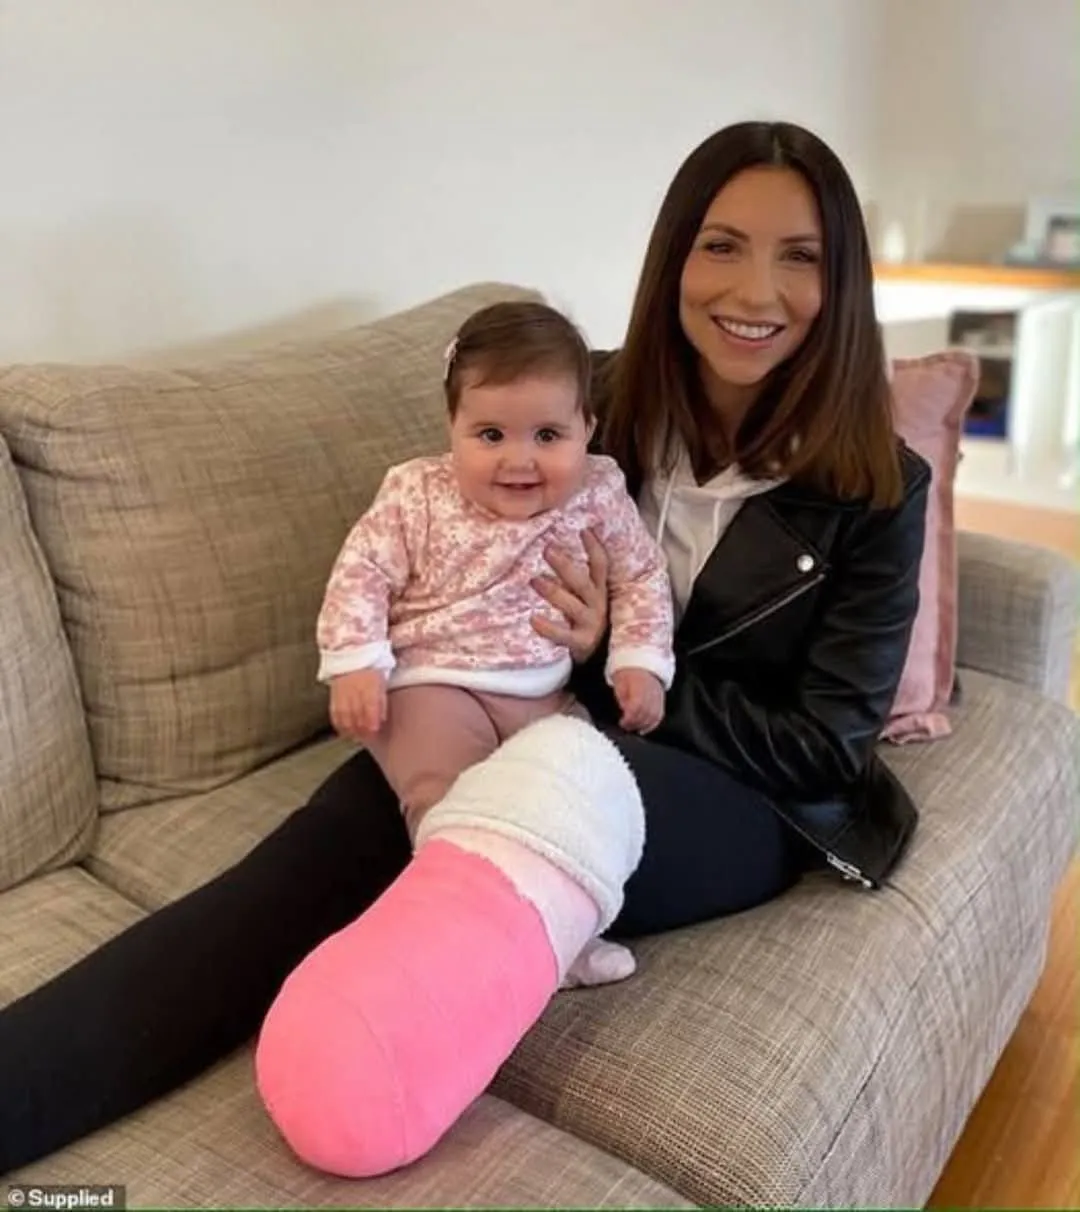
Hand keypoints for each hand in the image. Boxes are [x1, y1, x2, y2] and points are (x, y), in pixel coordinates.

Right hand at [329, 669, 386, 740]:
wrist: (351, 654)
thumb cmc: (369, 669)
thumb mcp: (381, 684)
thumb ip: (382, 703)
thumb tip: (382, 719)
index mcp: (369, 689)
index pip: (370, 713)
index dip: (371, 726)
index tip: (374, 733)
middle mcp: (355, 694)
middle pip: (357, 719)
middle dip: (362, 732)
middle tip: (366, 738)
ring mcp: (343, 696)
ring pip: (345, 719)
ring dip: (350, 731)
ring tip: (355, 737)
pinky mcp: (334, 696)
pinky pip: (335, 715)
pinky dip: (339, 725)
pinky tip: (343, 730)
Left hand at [530, 527, 609, 663]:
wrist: (595, 656)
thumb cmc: (583, 619)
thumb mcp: (585, 597)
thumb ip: (574, 578)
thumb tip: (551, 547)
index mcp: (599, 591)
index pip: (600, 565)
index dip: (594, 547)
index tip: (584, 530)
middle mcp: (597, 606)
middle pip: (582, 583)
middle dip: (564, 566)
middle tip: (547, 549)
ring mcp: (590, 624)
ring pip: (572, 606)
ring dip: (553, 591)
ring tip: (534, 580)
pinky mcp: (580, 643)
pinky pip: (563, 635)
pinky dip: (548, 628)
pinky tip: (533, 619)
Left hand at [611, 668, 664, 733]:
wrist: (640, 663)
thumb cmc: (628, 673)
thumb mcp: (619, 683)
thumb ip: (622, 697)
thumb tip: (625, 710)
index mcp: (639, 685)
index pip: (637, 706)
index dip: (630, 717)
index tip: (622, 722)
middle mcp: (651, 691)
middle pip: (646, 712)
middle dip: (635, 723)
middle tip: (626, 727)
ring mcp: (658, 696)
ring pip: (654, 715)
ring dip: (643, 725)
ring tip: (634, 728)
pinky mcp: (661, 699)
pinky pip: (659, 715)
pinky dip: (652, 724)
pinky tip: (644, 728)